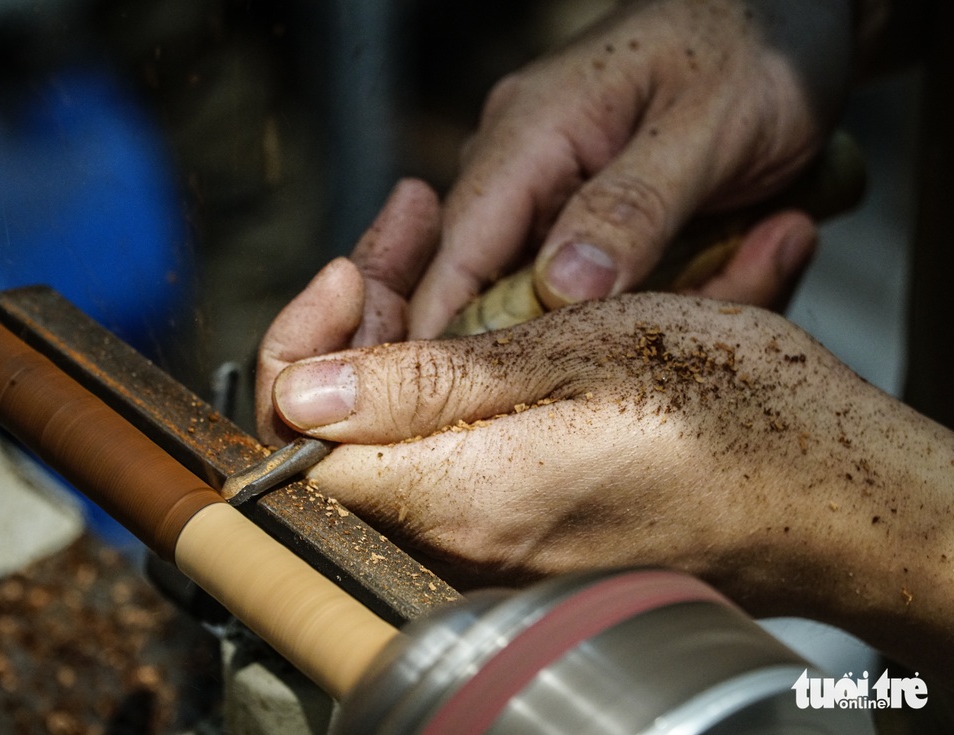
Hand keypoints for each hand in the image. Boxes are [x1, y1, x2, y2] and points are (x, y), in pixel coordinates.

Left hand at [262, 264, 953, 679]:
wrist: (824, 496)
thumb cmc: (727, 414)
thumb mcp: (576, 355)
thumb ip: (426, 389)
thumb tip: (309, 397)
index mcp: (459, 499)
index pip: (298, 443)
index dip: (305, 346)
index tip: (348, 274)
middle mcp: (458, 546)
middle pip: (343, 433)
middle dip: (355, 322)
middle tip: (401, 232)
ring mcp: (489, 552)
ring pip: (393, 439)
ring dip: (400, 341)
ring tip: (435, 249)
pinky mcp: (520, 541)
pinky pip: (445, 460)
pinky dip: (446, 383)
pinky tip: (481, 323)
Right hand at [406, 0, 854, 336]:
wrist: (793, 15)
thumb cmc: (754, 42)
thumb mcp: (707, 123)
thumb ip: (635, 204)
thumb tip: (564, 289)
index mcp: (526, 136)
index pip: (454, 257)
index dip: (451, 337)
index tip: (483, 407)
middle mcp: (523, 169)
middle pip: (514, 294)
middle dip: (597, 330)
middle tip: (707, 299)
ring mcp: (557, 197)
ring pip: (573, 301)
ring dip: (659, 306)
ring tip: (755, 250)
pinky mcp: (596, 220)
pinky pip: (614, 288)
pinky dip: (676, 291)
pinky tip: (743, 250)